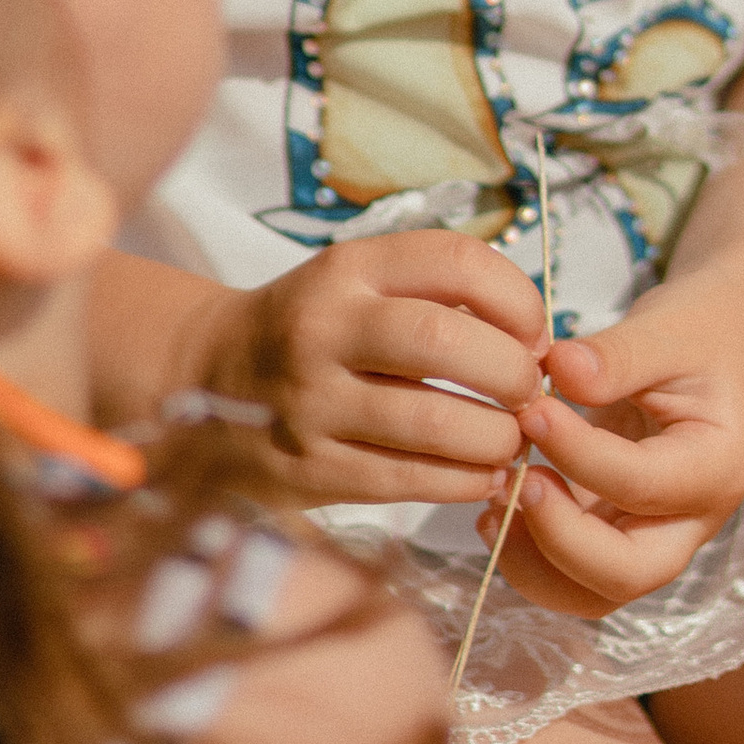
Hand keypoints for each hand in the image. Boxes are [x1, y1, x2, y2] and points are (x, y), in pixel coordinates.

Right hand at [225, 233, 543, 505]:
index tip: (536, 331)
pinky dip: (463, 481)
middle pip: (444, 341)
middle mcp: (326, 328)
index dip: (517, 298)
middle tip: (530, 391)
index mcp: (349, 268)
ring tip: (513, 438)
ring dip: (496, 436)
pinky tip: (483, 475)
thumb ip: (436, 292)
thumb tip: (537, 336)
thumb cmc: (312, 327)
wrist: (206, 380)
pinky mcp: (310, 470)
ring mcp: (313, 403)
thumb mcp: (359, 281)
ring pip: (432, 422)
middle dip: (511, 371)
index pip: (456, 262)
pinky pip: (408, 480)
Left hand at [486, 273, 743, 617]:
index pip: (640, 484)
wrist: (727, 337)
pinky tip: (497, 508)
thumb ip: (617, 354)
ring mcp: (654, 533)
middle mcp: (690, 520)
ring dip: (535, 561)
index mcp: (715, 468)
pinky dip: (531, 554)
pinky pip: (575, 571)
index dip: (578, 455)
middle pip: (625, 573)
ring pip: (594, 590)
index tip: (531, 408)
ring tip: (493, 502)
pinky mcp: (619, 529)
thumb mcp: (667, 328)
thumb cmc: (700, 332)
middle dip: (558, 539)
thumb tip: (557, 368)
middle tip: (512, 480)